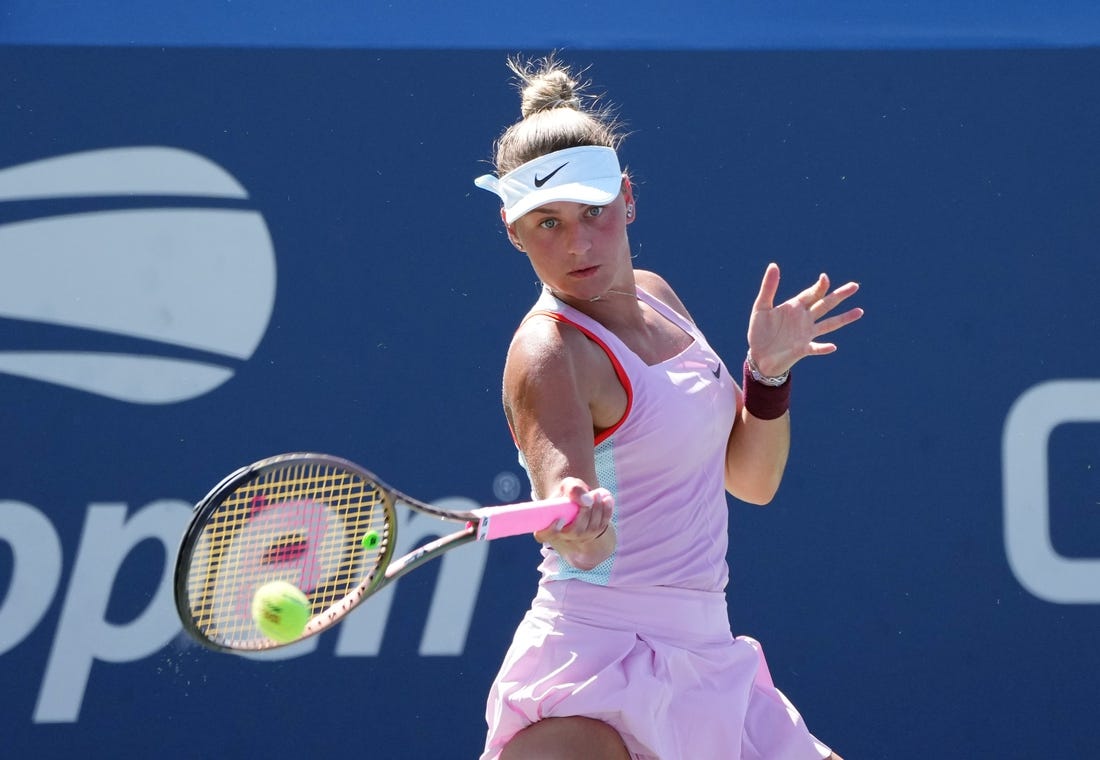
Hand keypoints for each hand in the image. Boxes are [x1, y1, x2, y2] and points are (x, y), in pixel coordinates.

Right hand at [533, 477, 614, 570]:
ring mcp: (581, 537)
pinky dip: (606, 512)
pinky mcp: (594, 533)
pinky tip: (607, 499)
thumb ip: (573, 489)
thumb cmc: (568, 493)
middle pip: (575, 532)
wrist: (578, 497)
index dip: (550, 530)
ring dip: (597, 511)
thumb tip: (587, 501)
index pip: (543, 535)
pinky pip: (602, 526)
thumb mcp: (568, 485)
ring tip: (598, 494)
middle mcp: (564, 536)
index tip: (559, 519)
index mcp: (549, 525)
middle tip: (590, 496)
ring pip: (590, 529)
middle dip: (584, 514)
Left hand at [746, 263, 862, 376]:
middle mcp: (805, 319)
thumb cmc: (759, 331)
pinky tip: (833, 346)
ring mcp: (806, 334)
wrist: (758, 356)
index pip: (812, 294)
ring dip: (843, 318)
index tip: (824, 278)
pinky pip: (816, 348)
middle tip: (855, 286)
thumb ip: (768, 288)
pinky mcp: (803, 350)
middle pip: (826, 304)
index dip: (819, 286)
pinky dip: (824, 348)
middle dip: (839, 295)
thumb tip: (774, 265)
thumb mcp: (761, 307)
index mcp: (795, 307)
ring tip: (859, 311)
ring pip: (829, 324)